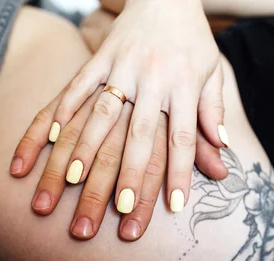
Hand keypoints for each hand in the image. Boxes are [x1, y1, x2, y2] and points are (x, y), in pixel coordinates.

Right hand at [11, 0, 228, 216]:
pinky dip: (65, 108)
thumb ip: (214, 111)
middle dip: (130, 172)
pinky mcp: (100, 55)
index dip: (181, 172)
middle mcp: (154, 78)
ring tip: (75, 179)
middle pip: (141, 133)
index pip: (183, 137)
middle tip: (121, 207)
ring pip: (104, 112)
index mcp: (185, 85)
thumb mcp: (212, 71)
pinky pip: (79, 83)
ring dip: (88, 147)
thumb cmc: (192, 40)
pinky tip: (51, 135)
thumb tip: (222, 149)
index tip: (176, 205)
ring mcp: (123, 66)